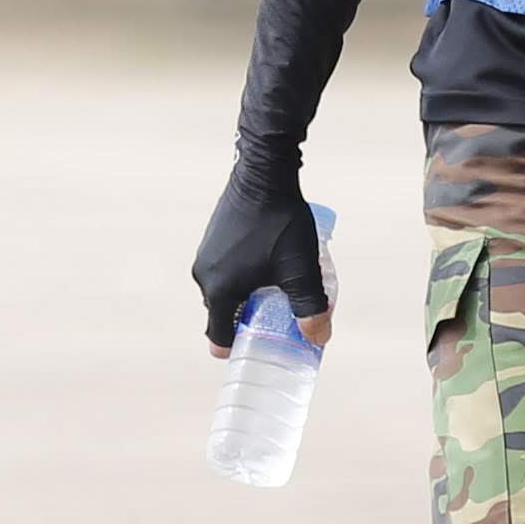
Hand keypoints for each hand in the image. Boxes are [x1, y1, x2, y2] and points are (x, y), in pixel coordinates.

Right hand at [194, 157, 333, 355]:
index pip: (219, 338)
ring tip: (277, 289)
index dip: (240, 349)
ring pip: (226, 292)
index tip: (261, 350)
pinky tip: (267, 264)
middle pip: (224, 315)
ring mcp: (205, 256)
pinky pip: (224, 271)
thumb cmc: (281, 223)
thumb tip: (319, 338)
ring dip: (247, 296)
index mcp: (220, 291)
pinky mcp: (212, 240)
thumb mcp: (301, 270)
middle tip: (279, 320)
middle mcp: (204, 276)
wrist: (264, 173)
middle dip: (249, 322)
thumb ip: (311, 308)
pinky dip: (242, 276)